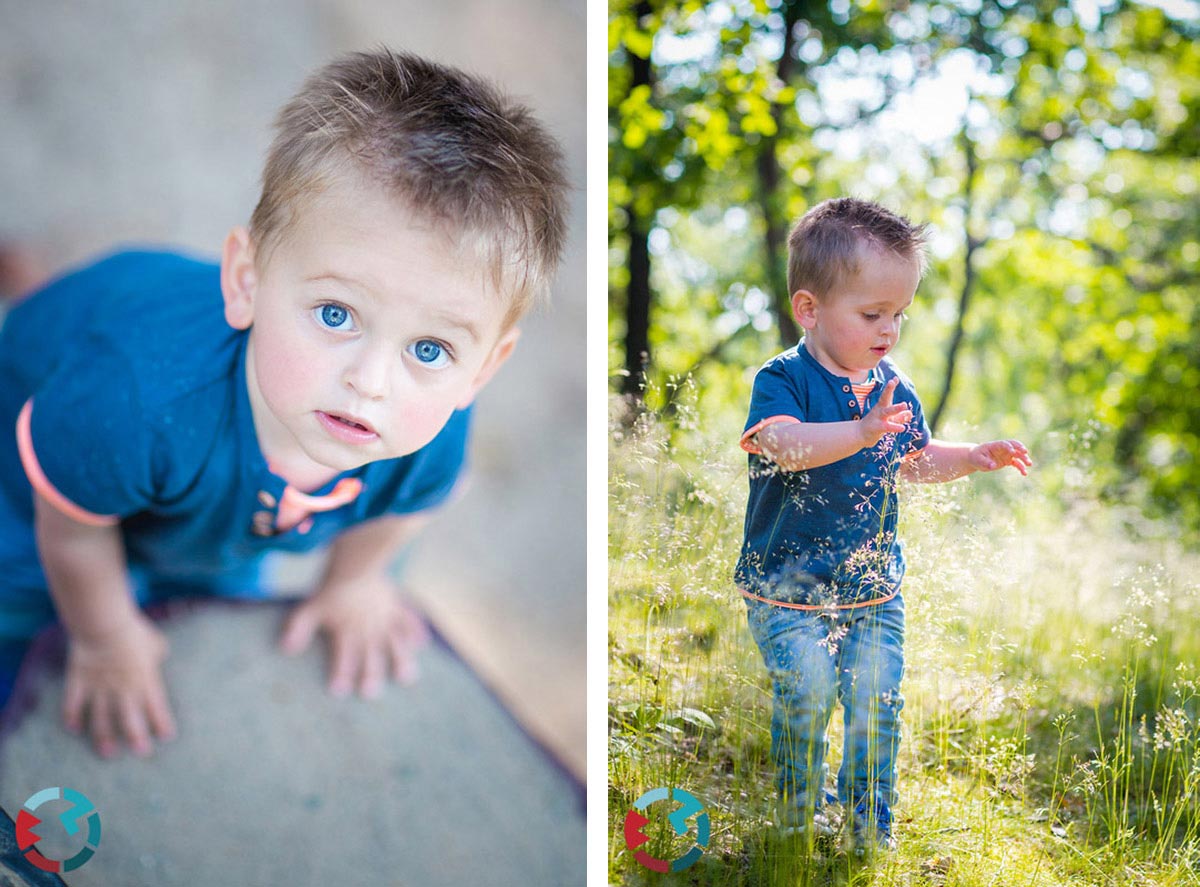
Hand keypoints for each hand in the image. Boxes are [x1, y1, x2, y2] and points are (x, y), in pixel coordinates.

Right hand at [62, 614, 175, 757]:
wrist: (103, 626)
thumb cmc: (134, 631)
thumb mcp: (156, 643)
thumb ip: (158, 654)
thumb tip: (158, 657)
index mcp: (144, 680)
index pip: (156, 707)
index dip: (162, 723)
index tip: (167, 737)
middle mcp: (122, 689)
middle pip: (130, 720)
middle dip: (136, 738)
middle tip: (141, 752)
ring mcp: (99, 688)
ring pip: (101, 719)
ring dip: (105, 737)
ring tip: (108, 752)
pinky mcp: (79, 682)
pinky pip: (73, 703)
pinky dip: (72, 716)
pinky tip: (73, 728)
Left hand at [280, 575, 430, 697]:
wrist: (355, 561)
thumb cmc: (331, 588)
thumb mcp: (310, 607)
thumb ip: (299, 628)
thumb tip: (286, 649)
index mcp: (347, 629)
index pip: (343, 656)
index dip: (340, 673)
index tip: (339, 691)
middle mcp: (368, 627)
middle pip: (370, 655)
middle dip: (370, 674)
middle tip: (371, 693)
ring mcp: (384, 617)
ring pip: (395, 642)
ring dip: (401, 660)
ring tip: (407, 677)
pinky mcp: (395, 606)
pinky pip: (407, 619)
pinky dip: (415, 630)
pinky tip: (421, 643)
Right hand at [858, 378, 913, 448]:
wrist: (860, 435)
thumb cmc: (876, 425)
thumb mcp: (889, 420)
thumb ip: (900, 416)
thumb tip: (910, 413)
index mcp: (882, 406)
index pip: (887, 395)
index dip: (891, 387)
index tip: (895, 378)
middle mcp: (880, 410)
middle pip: (884, 398)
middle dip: (888, 390)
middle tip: (892, 382)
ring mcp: (878, 418)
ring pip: (887, 412)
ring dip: (895, 408)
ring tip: (904, 405)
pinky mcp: (877, 428)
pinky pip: (887, 427)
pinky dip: (894, 427)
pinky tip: (902, 428)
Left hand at [969, 439, 1032, 475]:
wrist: (976, 459)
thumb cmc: (976, 457)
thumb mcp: (978, 459)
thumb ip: (986, 462)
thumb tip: (993, 466)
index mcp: (995, 445)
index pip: (1004, 444)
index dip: (1009, 447)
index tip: (1012, 452)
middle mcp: (1003, 449)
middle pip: (1014, 446)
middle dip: (1021, 448)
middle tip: (1025, 452)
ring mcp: (1006, 454)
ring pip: (1018, 455)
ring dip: (1024, 459)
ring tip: (1029, 464)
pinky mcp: (1008, 461)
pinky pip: (1017, 463)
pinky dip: (1021, 467)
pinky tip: (1024, 474)